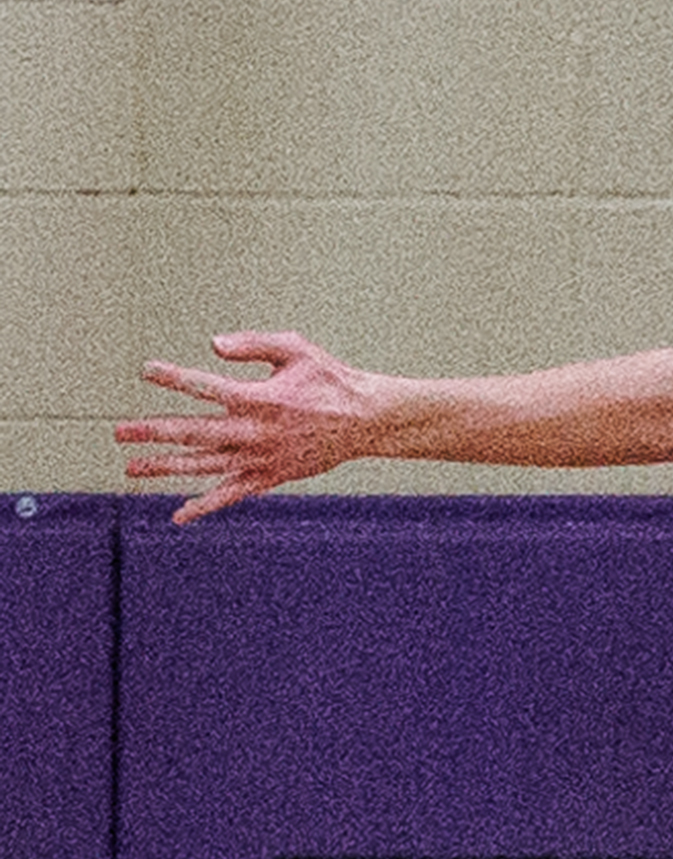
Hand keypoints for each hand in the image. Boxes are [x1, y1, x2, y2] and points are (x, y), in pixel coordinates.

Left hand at [116, 329, 390, 519]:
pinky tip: (178, 514)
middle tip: (119, 431)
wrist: (366, 420)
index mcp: (261, 398)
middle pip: (194, 433)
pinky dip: (204, 506)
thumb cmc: (330, 379)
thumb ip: (253, 343)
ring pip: (204, 466)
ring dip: (165, 468)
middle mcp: (256, 433)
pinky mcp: (269, 477)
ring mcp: (261, 459)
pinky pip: (231, 495)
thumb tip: (213, 345)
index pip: (207, 388)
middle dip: (153, 432)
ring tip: (132, 468)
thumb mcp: (296, 349)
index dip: (174, 378)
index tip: (147, 371)